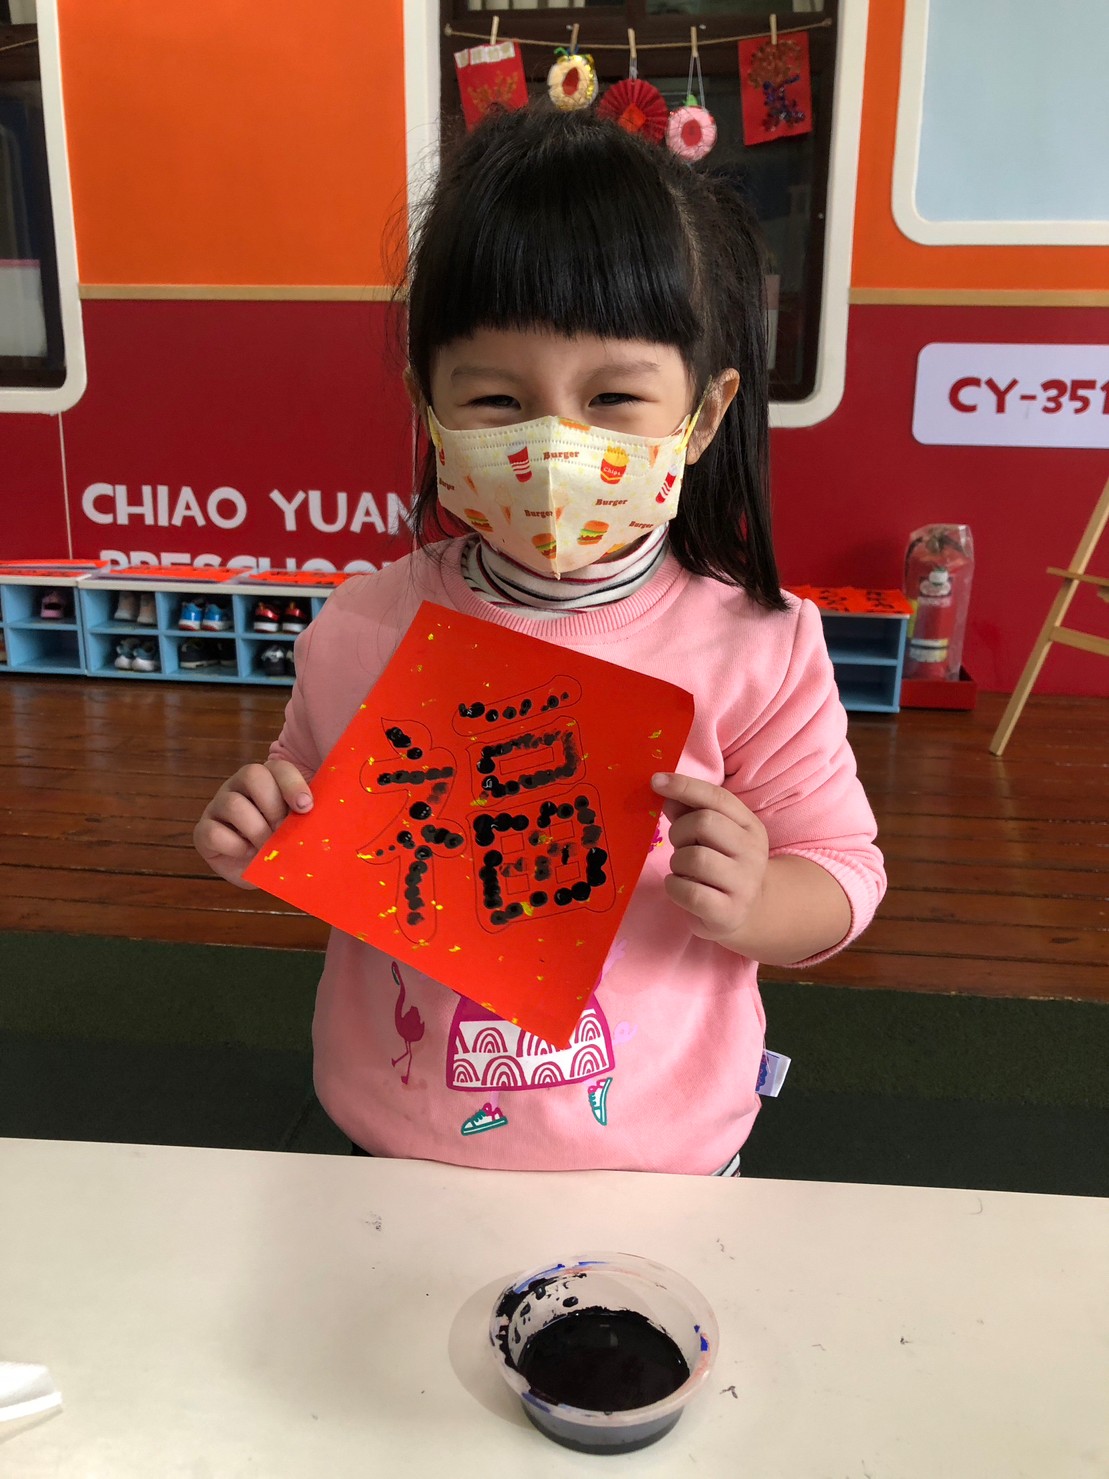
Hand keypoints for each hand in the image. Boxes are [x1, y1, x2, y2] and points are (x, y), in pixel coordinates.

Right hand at [194, 759, 312, 888]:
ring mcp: (219, 806)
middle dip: (273, 806)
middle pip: (252, 775)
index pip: (277, 767)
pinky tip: (247, 853)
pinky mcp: (203, 831)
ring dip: (256, 829)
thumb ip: (308, 814)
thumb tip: (319, 813)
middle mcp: (240, 786)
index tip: (306, 808)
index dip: (292, 784)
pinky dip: (235, 846)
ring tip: (268, 847)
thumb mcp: (300, 825)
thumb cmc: (285, 842)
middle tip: (283, 831)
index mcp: (267, 778)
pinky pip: (213, 831)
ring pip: (233, 803)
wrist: (264, 871)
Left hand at [650, 772, 768, 943]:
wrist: (748, 911)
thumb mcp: (713, 835)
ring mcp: (744, 884)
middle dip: (679, 832)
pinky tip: (680, 887)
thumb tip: (664, 791)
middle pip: (704, 823)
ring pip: (695, 858)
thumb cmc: (722, 865)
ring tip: (684, 870)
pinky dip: (674, 887)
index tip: (655, 781)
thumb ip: (690, 811)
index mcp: (750, 826)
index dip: (684, 786)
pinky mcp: (729, 912)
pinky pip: (689, 892)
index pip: (717, 797)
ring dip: (677, 862)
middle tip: (679, 845)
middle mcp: (753, 852)